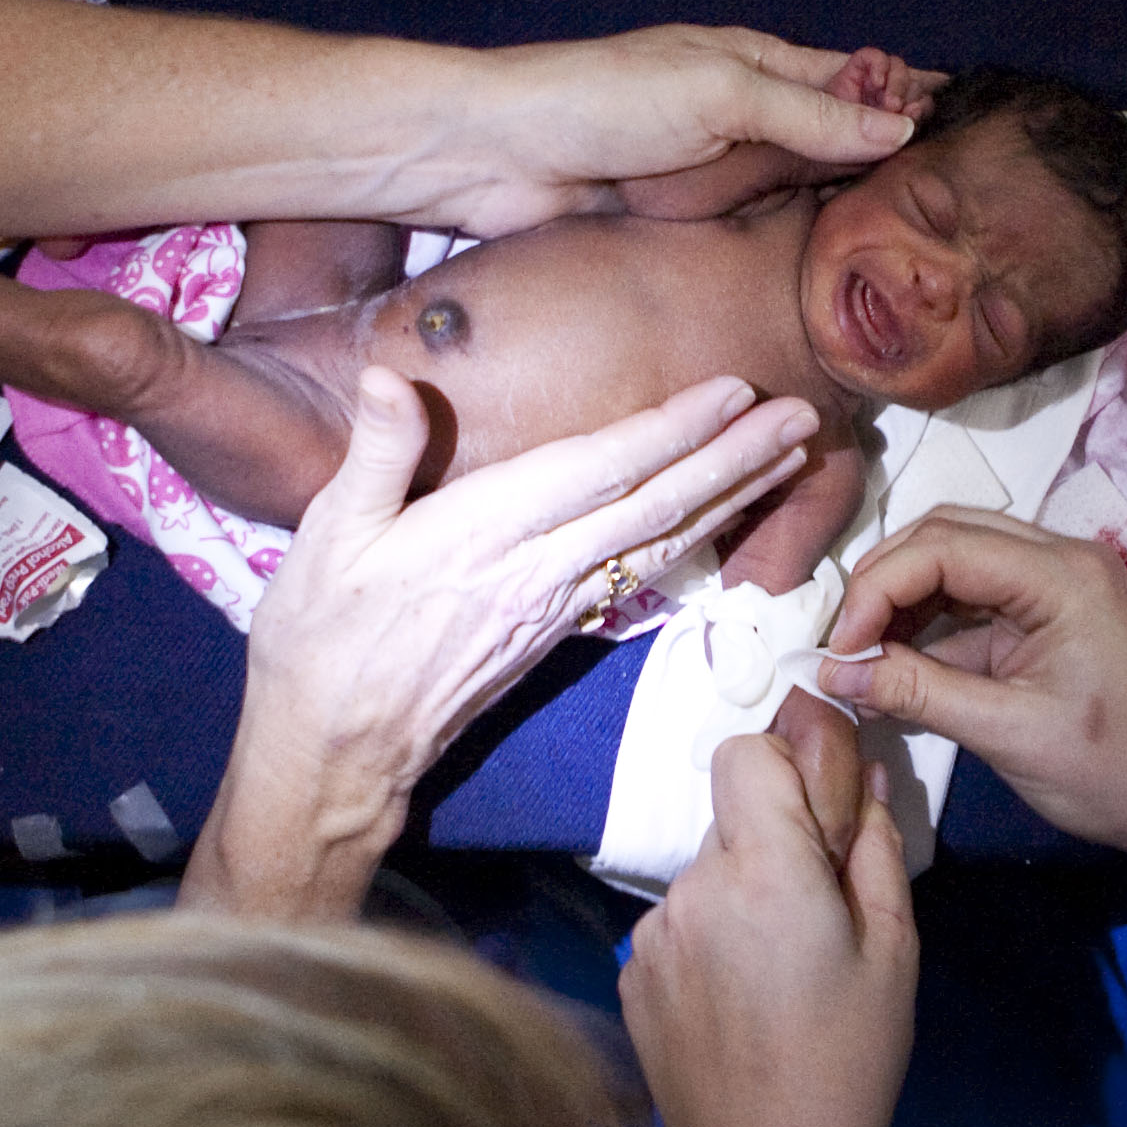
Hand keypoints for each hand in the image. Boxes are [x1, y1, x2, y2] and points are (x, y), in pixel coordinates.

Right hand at [194, 367, 820, 919]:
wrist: (334, 750)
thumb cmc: (320, 636)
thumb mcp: (327, 536)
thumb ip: (375, 454)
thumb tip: (392, 375)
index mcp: (484, 533)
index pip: (600, 471)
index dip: (674, 430)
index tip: (737, 393)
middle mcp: (538, 570)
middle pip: (658, 507)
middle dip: (736, 459)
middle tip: (806, 416)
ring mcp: (555, 607)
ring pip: (662, 543)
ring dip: (734, 496)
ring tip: (791, 457)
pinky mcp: (555, 632)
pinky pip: (642, 574)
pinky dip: (694, 537)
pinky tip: (723, 517)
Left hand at [612, 47, 946, 223]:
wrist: (502, 154)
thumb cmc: (602, 99)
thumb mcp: (720, 92)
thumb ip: (809, 115)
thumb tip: (899, 127)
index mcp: (753, 62)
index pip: (850, 74)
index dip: (903, 91)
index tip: (963, 113)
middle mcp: (742, 112)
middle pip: (834, 131)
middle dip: (888, 147)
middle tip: (960, 184)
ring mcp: (717, 166)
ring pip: (803, 181)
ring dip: (849, 195)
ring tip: (921, 222)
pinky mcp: (690, 214)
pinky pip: (759, 222)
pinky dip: (798, 231)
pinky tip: (838, 250)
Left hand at [622, 694, 917, 1126]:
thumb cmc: (850, 1056)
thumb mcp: (894, 946)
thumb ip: (875, 846)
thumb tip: (863, 777)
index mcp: (764, 871)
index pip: (743, 753)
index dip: (783, 767)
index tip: (816, 814)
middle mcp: (693, 888)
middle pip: (729, 819)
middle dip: (771, 845)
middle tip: (814, 914)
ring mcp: (652, 934)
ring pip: (704, 876)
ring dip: (739, 897)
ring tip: (776, 972)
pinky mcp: (630, 974)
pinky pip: (677, 925)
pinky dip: (707, 942)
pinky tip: (738, 1001)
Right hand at [814, 510, 1126, 859]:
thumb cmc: (1110, 773)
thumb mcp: (1007, 734)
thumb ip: (917, 692)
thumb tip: (832, 671)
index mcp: (1063, 576)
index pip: (943, 547)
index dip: (878, 589)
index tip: (840, 649)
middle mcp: (1062, 557)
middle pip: (946, 534)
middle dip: (884, 584)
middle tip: (843, 647)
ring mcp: (1058, 579)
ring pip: (955, 558)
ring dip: (903, 600)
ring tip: (861, 658)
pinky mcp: (1050, 609)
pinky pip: (975, 595)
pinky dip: (930, 623)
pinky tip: (896, 664)